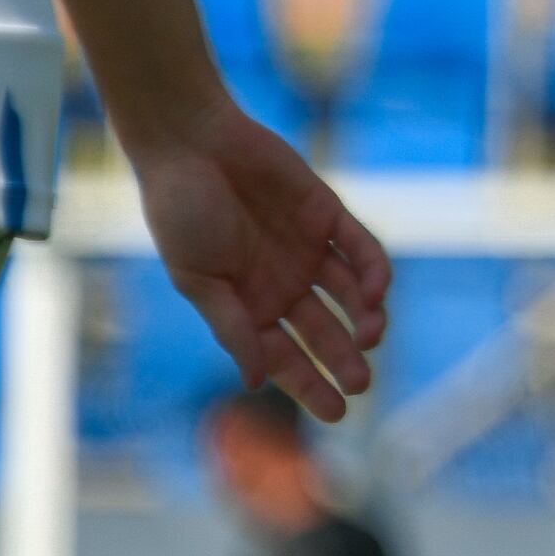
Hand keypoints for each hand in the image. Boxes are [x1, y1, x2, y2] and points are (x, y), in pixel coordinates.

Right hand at [131, 103, 387, 419]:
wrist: (191, 143)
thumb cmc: (180, 212)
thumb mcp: (198, 279)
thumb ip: (232, 327)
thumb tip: (259, 382)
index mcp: (247, 306)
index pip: (286, 357)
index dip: (310, 385)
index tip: (337, 412)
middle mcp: (283, 284)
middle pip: (324, 333)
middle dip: (343, 360)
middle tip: (359, 384)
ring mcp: (308, 251)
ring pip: (350, 297)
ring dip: (365, 321)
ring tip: (369, 339)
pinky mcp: (329, 216)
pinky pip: (362, 251)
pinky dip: (373, 273)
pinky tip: (374, 294)